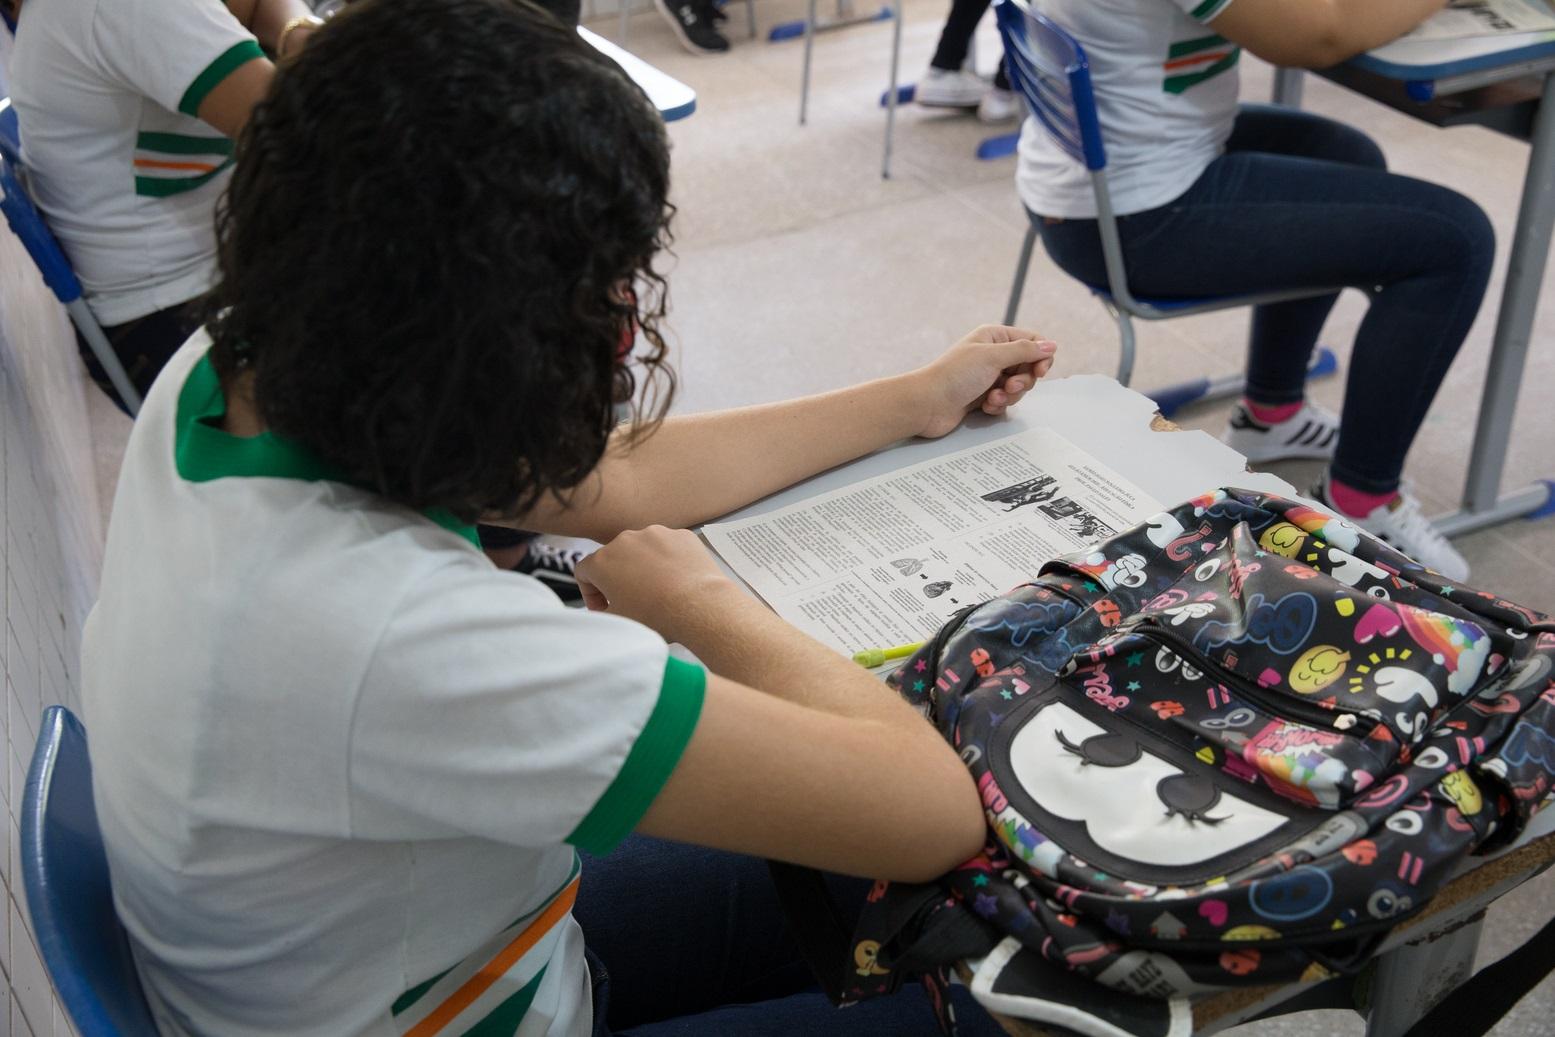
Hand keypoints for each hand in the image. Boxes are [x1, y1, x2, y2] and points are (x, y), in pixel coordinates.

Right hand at [575, 526, 751, 644]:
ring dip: (644, 567)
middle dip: (618, 578)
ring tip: (659, 591)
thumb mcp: (617, 623)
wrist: (699, 607)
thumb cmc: (655, 617)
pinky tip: (678, 581)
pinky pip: (668, 546)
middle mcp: (625, 540)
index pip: (584, 571)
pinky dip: (669, 560)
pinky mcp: (681, 535)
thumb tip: (603, 610)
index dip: (590, 593)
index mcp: (602, 561)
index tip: (604, 607)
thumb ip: (600, 614)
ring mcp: (656, 533)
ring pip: (642, 549)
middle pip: (614, 558)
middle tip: (632, 601)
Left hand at [910, 325, 1056, 438]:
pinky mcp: (982, 396)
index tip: (1040, 371)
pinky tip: (985, 406)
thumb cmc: (954, 376)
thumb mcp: (993, 357)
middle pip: (1027, 366)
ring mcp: (987, 376)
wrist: (927, 404)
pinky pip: (1004, 400)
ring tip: (994, 397)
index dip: (1040, 356)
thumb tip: (1051, 345)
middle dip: (1022, 380)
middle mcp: (992, 354)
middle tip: (1009, 386)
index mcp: (994, 337)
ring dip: (1010, 395)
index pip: (1031, 341)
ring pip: (1017, 386)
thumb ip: (1025, 350)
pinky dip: (998, 405)